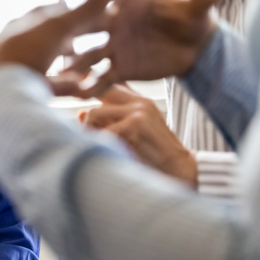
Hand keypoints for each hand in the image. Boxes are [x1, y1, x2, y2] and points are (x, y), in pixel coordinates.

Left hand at [0, 0, 117, 103]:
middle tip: (99, 40)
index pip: (53, 11)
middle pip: (52, 38)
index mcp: (24, 23)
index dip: (76, 10)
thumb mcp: (59, 27)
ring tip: (91, 67)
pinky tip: (81, 88)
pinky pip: (50, 85)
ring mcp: (21, 67)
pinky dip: (66, 85)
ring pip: (51, 63)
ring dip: (72, 64)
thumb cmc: (25, 52)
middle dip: (74, 39)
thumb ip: (86, 9)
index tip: (98, 13)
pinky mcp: (24, 90)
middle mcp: (20, 43)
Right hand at [67, 0, 230, 96]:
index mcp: (130, 2)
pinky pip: (103, 78)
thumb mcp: (200, 6)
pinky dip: (92, 85)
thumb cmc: (193, 19)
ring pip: (90, 54)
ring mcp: (114, 47)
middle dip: (74, 28)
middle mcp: (115, 23)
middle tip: (57, 31)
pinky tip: (80, 94)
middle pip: (90, 24)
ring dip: (76, 62)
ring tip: (64, 71)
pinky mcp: (120, 68)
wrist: (195, 47)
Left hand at [79, 84, 197, 185]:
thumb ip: (108, 122)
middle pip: (95, 98)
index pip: (106, 89)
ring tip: (97, 147)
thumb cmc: (152, 156)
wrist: (179, 170)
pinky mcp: (136, 124)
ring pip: (93, 114)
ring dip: (89, 132)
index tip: (81, 115)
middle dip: (86, 119)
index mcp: (139, 101)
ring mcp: (138, 111)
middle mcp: (139, 102)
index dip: (89, 98)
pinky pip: (102, 132)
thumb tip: (80, 113)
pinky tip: (109, 154)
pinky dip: (100, 145)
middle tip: (87, 137)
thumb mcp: (129, 135)